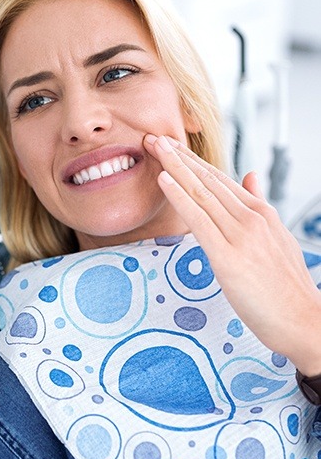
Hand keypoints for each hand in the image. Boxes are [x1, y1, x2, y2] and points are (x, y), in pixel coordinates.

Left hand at [144, 133, 320, 374]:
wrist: (305, 322)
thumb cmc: (287, 287)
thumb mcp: (277, 239)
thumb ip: (259, 205)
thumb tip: (249, 175)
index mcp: (261, 213)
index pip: (220, 179)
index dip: (193, 161)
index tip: (172, 146)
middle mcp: (251, 218)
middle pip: (208, 180)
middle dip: (179, 156)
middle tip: (154, 136)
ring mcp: (240, 236)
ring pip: (201, 193)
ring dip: (174, 167)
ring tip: (154, 146)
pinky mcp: (228, 257)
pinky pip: (198, 220)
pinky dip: (179, 196)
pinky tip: (163, 180)